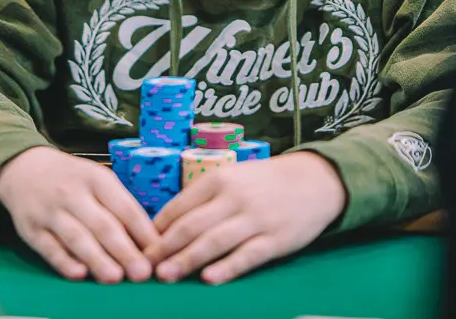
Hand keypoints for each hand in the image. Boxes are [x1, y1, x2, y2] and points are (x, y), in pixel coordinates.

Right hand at [0, 147, 158, 283]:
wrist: (24, 169)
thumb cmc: (71, 179)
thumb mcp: (97, 179)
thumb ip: (119, 207)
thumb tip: (148, 241)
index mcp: (96, 179)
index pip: (124, 207)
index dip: (143, 232)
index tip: (158, 253)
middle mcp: (73, 194)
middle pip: (103, 224)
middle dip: (124, 250)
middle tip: (142, 272)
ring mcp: (50, 212)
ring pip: (76, 238)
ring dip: (97, 258)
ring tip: (115, 277)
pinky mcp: (31, 230)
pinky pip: (49, 248)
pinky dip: (64, 262)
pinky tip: (79, 273)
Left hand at [145, 151, 345, 284]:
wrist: (315, 181)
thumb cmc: (264, 182)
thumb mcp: (232, 177)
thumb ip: (203, 198)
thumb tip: (165, 226)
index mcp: (219, 178)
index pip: (179, 206)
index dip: (157, 230)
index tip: (139, 247)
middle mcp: (234, 197)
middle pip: (192, 225)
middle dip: (165, 248)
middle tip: (144, 267)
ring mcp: (255, 219)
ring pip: (214, 242)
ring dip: (187, 260)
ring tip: (166, 276)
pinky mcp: (275, 239)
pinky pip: (247, 255)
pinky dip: (227, 268)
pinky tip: (209, 279)